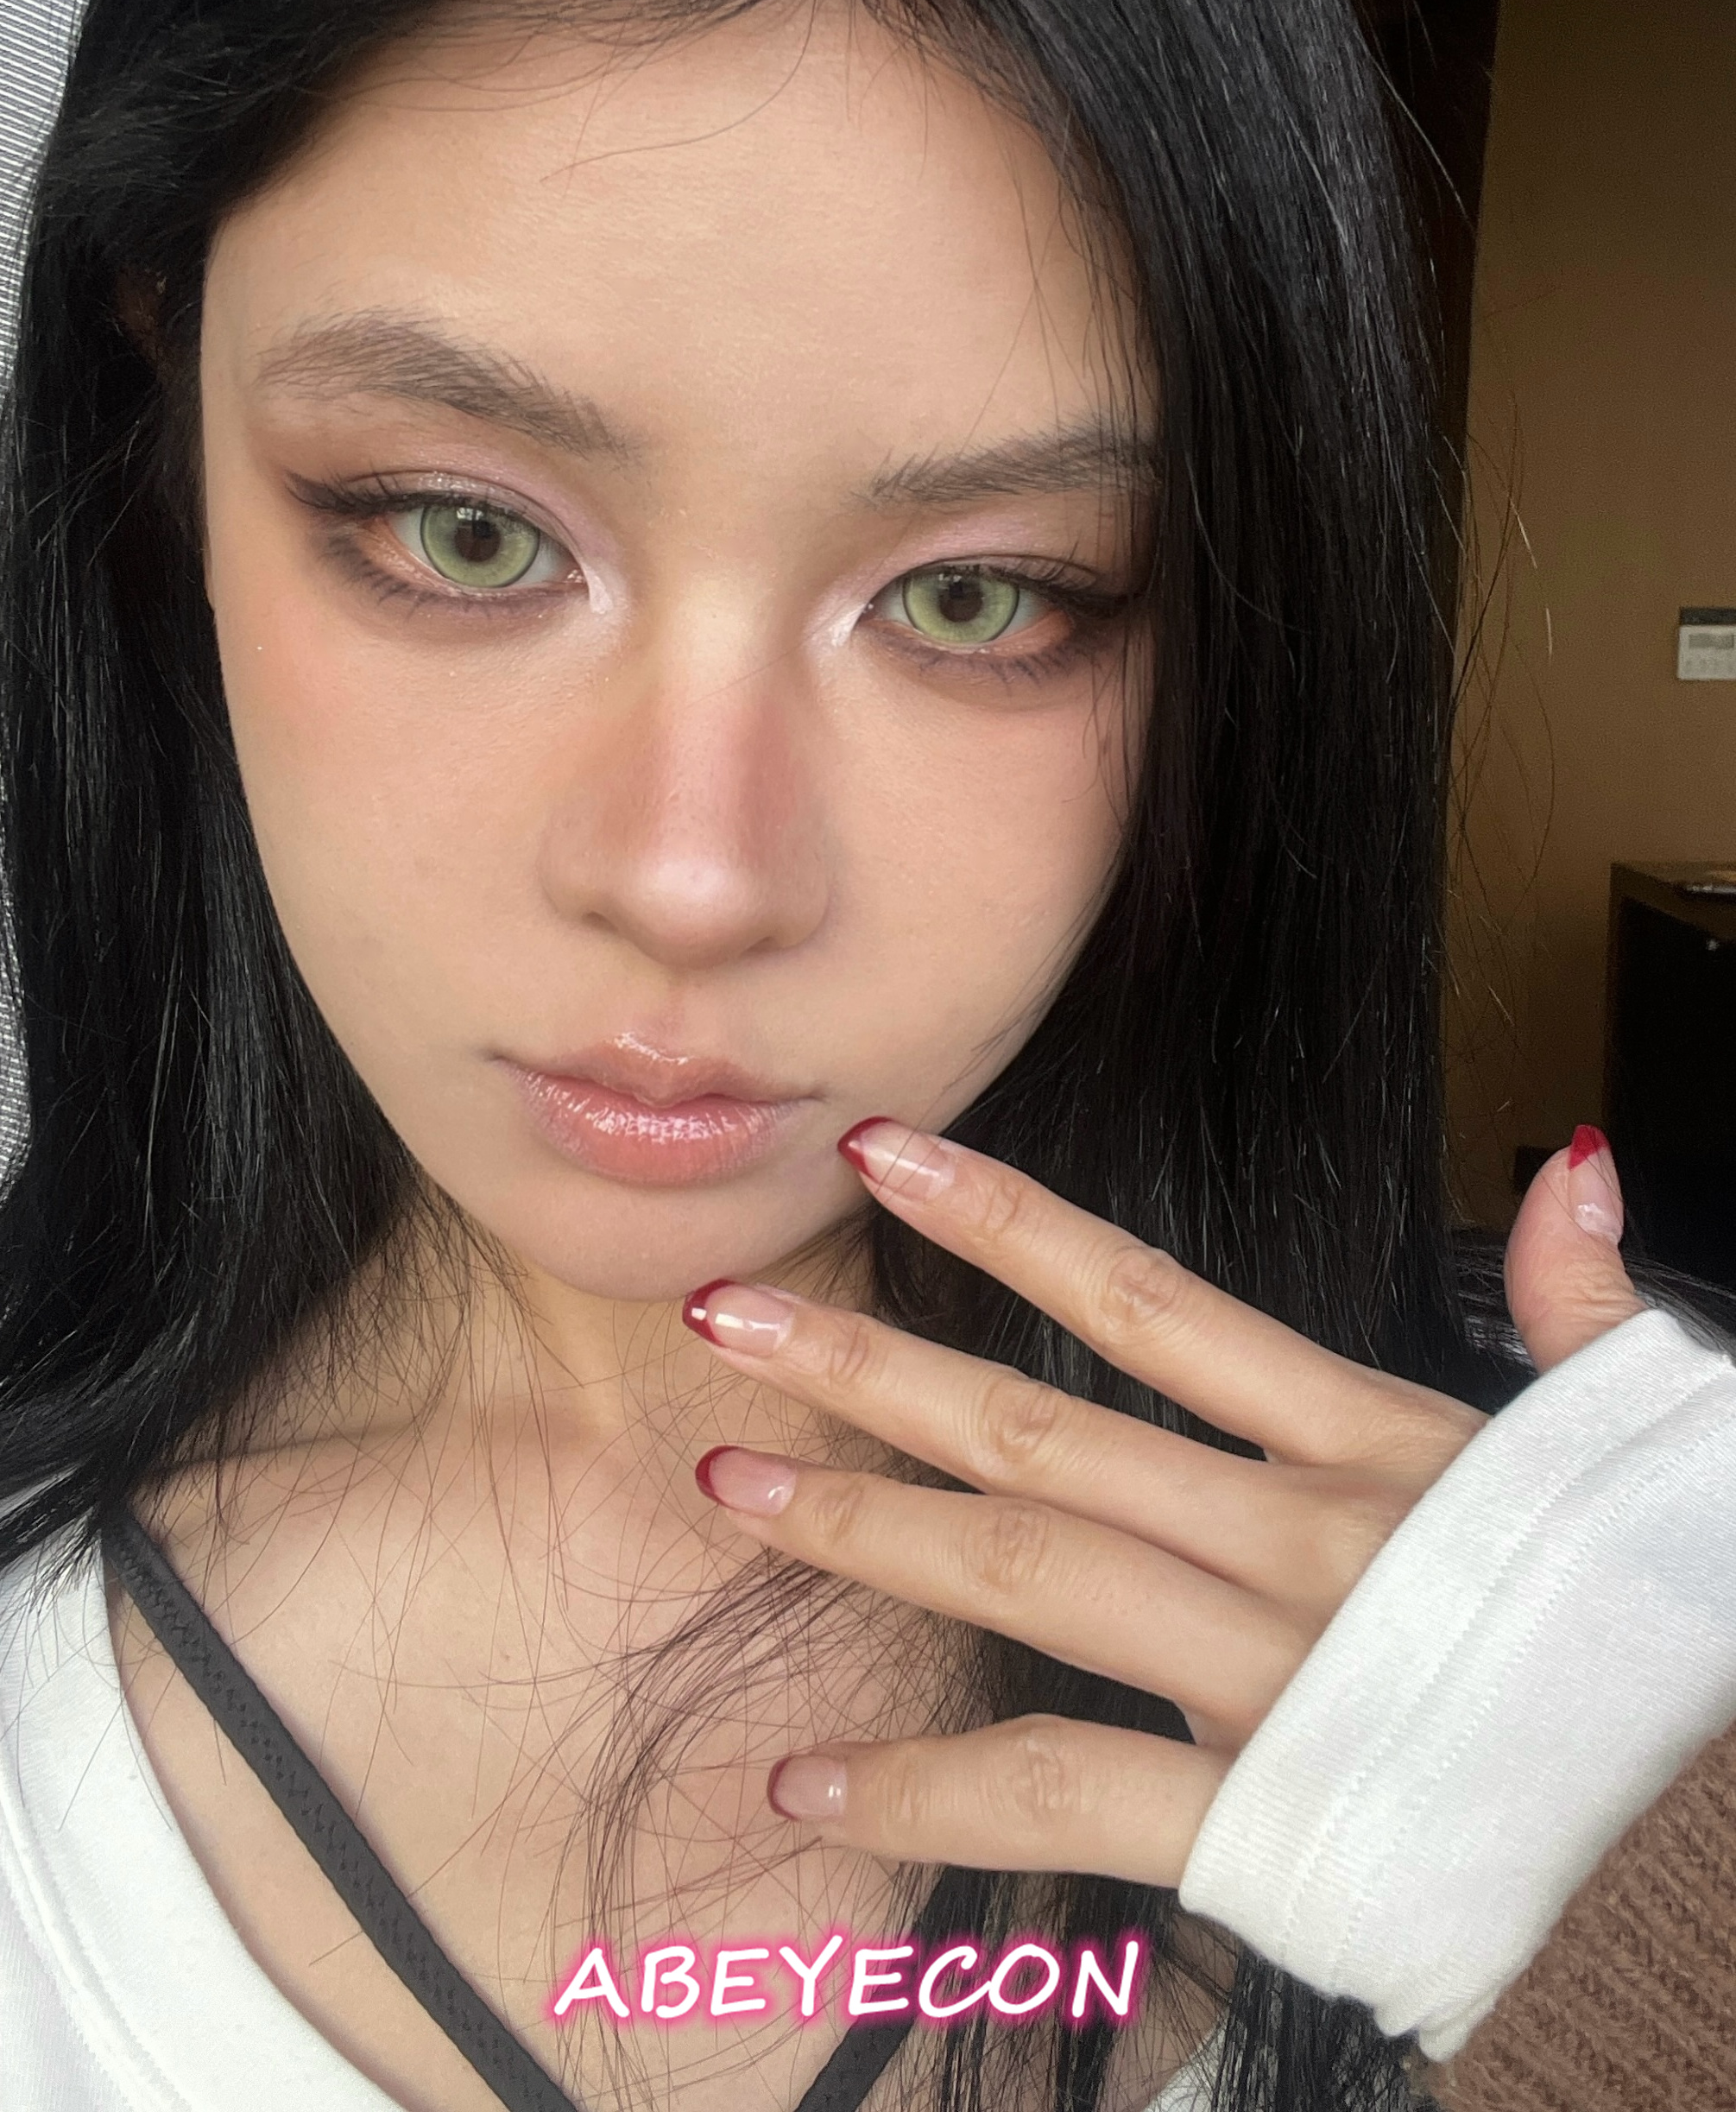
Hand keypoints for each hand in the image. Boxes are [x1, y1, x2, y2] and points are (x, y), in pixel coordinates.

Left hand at [683, 1121, 1643, 1886]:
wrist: (1718, 1843)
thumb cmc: (1644, 1632)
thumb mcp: (1616, 1449)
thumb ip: (1575, 1300)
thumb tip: (1575, 1154)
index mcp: (1370, 1447)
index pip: (1152, 1303)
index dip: (1007, 1220)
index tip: (884, 1153)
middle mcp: (1298, 1538)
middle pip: (1044, 1429)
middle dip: (871, 1364)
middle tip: (725, 1313)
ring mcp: (1271, 1672)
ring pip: (1026, 1573)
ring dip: (865, 1527)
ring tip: (729, 1484)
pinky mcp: (1263, 1815)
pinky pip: (1058, 1793)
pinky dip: (924, 1791)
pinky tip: (808, 1787)